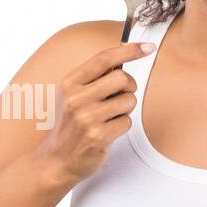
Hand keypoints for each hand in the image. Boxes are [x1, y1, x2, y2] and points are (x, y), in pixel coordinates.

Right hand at [34, 41, 152, 184]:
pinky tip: (107, 131)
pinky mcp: (98, 136)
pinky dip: (122, 126)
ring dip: (125, 109)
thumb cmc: (71, 124)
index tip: (149, 47)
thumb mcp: (72, 96)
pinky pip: (127, 122)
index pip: (104, 58)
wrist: (57, 159)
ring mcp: (87, 118)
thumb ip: (94, 78)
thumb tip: (125, 56)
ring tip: (109, 118)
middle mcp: (76, 98)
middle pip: (122, 78)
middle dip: (128, 87)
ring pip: (128, 101)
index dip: (129, 50)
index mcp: (70, 83)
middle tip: (120, 96)